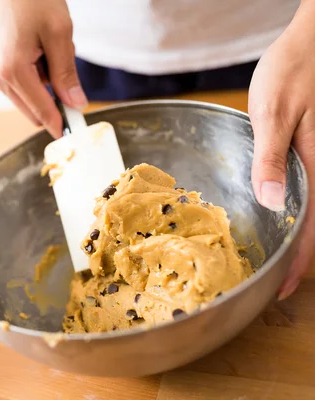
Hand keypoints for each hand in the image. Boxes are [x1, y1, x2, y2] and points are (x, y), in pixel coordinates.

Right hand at [0, 0, 87, 137]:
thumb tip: (76, 103)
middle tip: (66, 69)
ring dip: (45, 86)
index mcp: (12, 71)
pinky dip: (35, 76)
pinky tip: (39, 51)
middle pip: (33, 110)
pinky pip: (20, 85)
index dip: (61, 123)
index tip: (76, 133)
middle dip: (54, 100)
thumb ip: (66, 73)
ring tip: (49, 50)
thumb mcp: (59, 33)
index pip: (41, 111)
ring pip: (27, 98)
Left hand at [249, 0, 314, 299]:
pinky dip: (300, 214)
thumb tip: (270, 203)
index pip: (313, 228)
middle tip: (276, 282)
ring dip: (301, 240)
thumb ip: (271, 158)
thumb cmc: (296, 69)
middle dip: (300, 259)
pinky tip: (283, 219)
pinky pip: (314, 192)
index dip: (299, 264)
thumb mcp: (274, 112)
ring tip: (279, 262)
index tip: (281, 290)